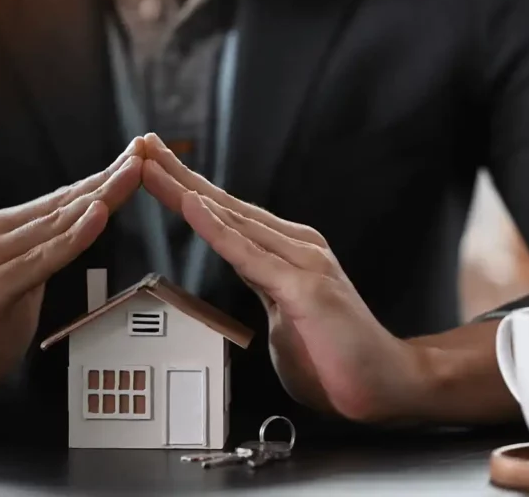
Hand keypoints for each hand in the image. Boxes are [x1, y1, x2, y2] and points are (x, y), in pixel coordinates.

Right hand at [0, 138, 144, 412]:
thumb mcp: (16, 286)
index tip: (137, 157)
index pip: (61, 201)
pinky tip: (97, 215)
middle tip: (146, 149)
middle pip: (64, 203)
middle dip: (110, 176)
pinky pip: (42, 260)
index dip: (102, 179)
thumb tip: (75, 236)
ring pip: (57, 223)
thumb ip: (40, 258)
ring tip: (133, 170)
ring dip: (101, 195)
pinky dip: (74, 237)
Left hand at [141, 133, 425, 421]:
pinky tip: (192, 206)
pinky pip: (249, 255)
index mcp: (285, 251)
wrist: (386, 384)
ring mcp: (300, 263)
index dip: (187, 187)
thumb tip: (242, 271)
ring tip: (151, 165)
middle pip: (223, 204)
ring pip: (231, 220)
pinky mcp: (303, 288)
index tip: (154, 165)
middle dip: (178, 173)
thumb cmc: (335, 354)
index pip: (226, 214)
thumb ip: (262, 284)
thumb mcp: (284, 313)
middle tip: (141, 144)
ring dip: (186, 190)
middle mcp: (293, 246)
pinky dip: (217, 229)